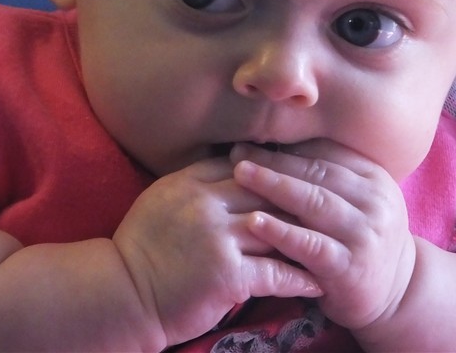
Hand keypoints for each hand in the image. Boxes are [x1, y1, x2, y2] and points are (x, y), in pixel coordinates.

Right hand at [112, 156, 321, 346]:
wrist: (122, 294)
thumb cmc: (143, 248)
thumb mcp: (163, 199)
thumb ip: (198, 181)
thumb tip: (237, 162)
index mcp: (189, 181)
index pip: (246, 164)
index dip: (278, 169)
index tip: (305, 175)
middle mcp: (204, 203)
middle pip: (268, 191)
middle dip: (301, 199)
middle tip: (332, 207)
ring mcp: (216, 238)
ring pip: (277, 229)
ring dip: (308, 239)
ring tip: (334, 244)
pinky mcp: (226, 275)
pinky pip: (275, 272)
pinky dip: (299, 278)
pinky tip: (317, 282)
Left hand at [231, 141, 415, 330]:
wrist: (396, 294)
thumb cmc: (359, 239)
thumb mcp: (354, 202)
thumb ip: (325, 177)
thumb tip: (272, 144)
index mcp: (374, 177)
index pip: (325, 153)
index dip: (286, 145)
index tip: (250, 138)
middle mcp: (376, 201)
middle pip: (316, 172)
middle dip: (273, 161)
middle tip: (237, 153)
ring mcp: (365, 234)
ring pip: (314, 202)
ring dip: (274, 185)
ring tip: (240, 174)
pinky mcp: (350, 267)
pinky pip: (310, 244)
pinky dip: (281, 231)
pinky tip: (254, 222)